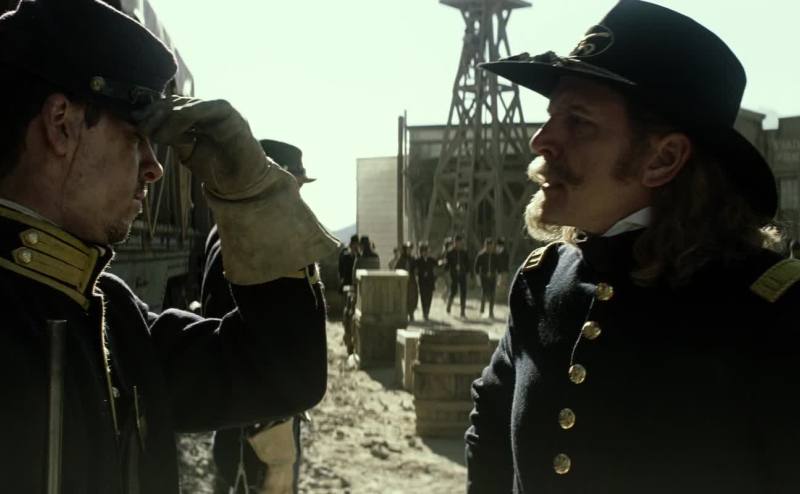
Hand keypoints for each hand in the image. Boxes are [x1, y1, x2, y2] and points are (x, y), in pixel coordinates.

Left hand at [134, 96, 270, 199]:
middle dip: (154, 115)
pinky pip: (199, 110)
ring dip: (165, 119)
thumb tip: (145, 125)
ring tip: (156, 136)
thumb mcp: (187, 151)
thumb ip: (172, 137)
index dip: (151, 112)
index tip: (135, 122)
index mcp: (199, 115)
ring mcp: (219, 109)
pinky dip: (181, 120)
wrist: (244, 184)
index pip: (170, 105)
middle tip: (142, 129)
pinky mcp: (228, 114)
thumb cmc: (217, 170)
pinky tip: (171, 136)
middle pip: (174, 102)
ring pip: (184, 105)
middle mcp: (208, 108)